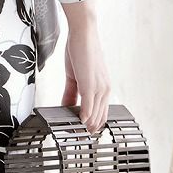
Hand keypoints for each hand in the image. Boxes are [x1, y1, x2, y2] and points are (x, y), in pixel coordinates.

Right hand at [60, 8, 110, 133]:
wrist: (83, 34)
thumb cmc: (80, 51)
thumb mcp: (75, 76)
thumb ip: (72, 93)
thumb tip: (67, 107)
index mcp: (103, 88)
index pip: (100, 115)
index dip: (91, 126)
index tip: (80, 133)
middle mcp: (105, 90)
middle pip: (98, 119)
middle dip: (86, 130)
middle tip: (75, 137)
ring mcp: (99, 89)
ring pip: (94, 117)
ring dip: (83, 127)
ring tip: (72, 134)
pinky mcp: (90, 86)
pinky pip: (88, 109)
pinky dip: (81, 119)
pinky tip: (75, 124)